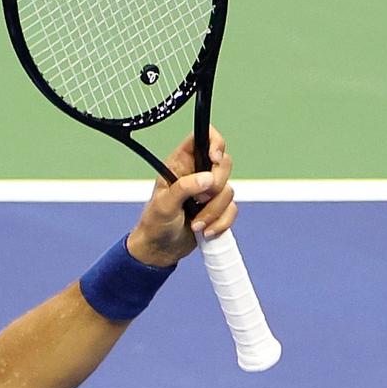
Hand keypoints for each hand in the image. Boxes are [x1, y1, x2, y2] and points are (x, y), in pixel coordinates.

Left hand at [126, 127, 235, 267]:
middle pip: (224, 164)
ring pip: (228, 191)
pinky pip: (232, 210)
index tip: (214, 159)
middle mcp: (197, 173)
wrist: (160, 250)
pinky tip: (204, 232)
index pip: (203, 137)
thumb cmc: (155, 224)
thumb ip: (184, 188)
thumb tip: (208, 178)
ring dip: (213, 212)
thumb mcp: (164, 204)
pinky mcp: (217, 208)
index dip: (214, 142)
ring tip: (195, 224)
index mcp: (180, 164)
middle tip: (199, 200)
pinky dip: (220, 223)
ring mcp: (209, 191)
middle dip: (216, 186)